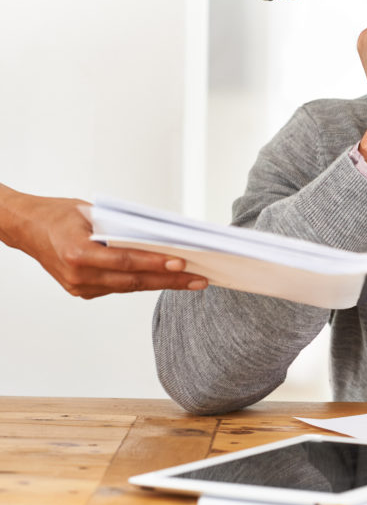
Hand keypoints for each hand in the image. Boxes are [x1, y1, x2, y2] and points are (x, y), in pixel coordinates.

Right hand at [2, 193, 207, 298]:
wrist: (27, 228)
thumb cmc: (60, 215)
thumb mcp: (92, 213)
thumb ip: (121, 228)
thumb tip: (159, 237)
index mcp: (78, 252)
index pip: (125, 260)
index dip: (155, 263)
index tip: (181, 263)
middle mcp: (78, 274)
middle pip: (133, 280)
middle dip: (170, 280)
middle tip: (200, 279)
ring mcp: (79, 286)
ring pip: (129, 287)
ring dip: (161, 284)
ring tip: (191, 281)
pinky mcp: (82, 291)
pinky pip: (118, 287)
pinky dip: (142, 281)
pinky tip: (165, 279)